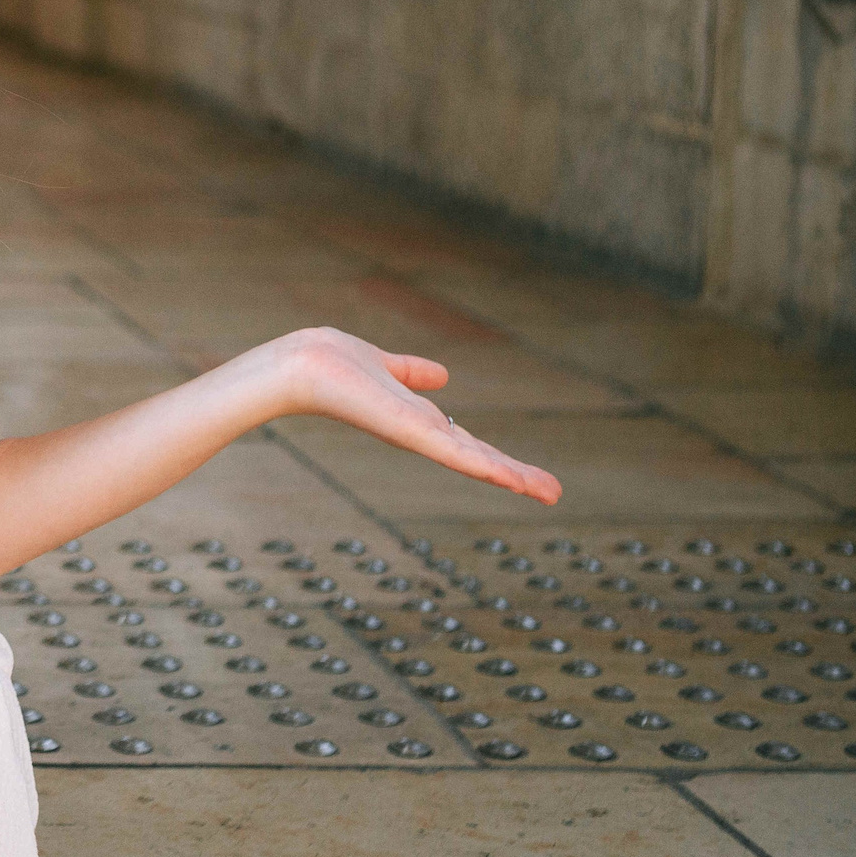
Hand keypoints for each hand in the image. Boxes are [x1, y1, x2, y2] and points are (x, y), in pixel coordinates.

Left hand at [262, 326, 561, 503]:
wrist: (302, 366)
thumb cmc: (332, 362)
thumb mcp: (385, 366)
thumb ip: (411, 372)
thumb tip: (443, 375)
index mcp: (417, 418)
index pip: (466, 441)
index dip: (498, 456)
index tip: (527, 475)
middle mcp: (420, 431)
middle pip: (477, 456)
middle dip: (516, 474)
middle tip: (553, 493)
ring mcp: (417, 435)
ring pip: (474, 459)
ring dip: (513, 475)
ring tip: (549, 492)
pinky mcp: (410, 432)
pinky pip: (454, 452)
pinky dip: (485, 465)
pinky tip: (513, 478)